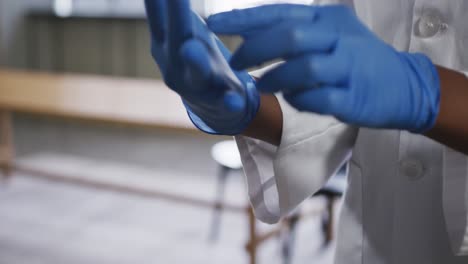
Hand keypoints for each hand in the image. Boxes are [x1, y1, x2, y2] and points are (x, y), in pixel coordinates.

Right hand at [144, 0, 258, 134]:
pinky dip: (229, 102)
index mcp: (165, 44)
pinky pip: (224, 102)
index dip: (158, 0)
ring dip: (195, 63)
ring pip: (195, 73)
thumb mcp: (178, 29)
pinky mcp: (218, 103)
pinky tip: (236, 101)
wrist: (206, 100)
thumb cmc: (192, 54)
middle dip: (174, 17)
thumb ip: (165, 8)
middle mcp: (174, 66)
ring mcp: (194, 87)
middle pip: (175, 38)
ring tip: (191, 49)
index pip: (161, 16)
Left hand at [207, 4, 439, 131]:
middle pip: (288, 37)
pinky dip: (298, 100)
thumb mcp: (326, 34)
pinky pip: (317, 99)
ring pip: (302, 68)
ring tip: (260, 86)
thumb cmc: (354, 59)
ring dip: (274, 78)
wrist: (404, 85)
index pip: (279, 12)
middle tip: (234, 63)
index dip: (243, 19)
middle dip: (253, 50)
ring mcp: (348, 68)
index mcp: (326, 18)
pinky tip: (293, 99)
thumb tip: (247, 32)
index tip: (213, 23)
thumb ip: (291, 31)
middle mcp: (338, 38)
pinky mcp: (353, 98)